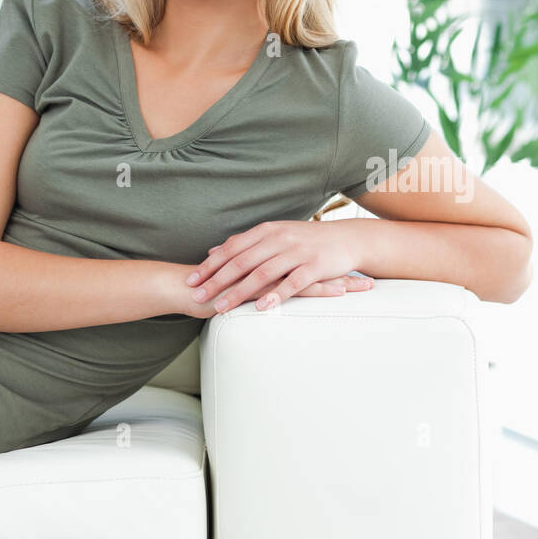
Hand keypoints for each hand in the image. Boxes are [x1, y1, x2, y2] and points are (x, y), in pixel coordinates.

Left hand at [180, 219, 372, 313]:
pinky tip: (261, 308)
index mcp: (267, 230)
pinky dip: (275, 296)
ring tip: (221, 307)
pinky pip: (291, 283)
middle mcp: (279, 238)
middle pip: (241, 261)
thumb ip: (245, 243)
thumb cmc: (306, 240)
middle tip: (197, 296)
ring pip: (262, 274)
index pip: (232, 248)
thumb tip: (214, 250)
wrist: (346, 239)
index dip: (210, 264)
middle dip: (217, 280)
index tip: (191, 279)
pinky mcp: (314, 267)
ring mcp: (297, 252)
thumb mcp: (274, 234)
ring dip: (239, 292)